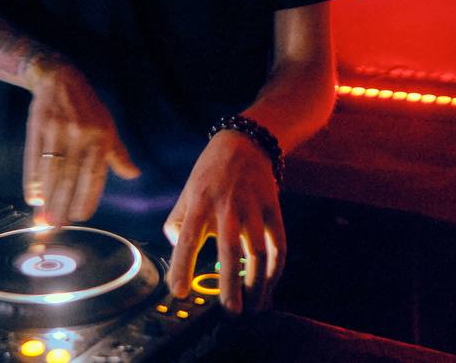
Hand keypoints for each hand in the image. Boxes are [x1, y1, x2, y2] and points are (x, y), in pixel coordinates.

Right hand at [23, 65, 139, 224]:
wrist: (60, 78)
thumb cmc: (87, 108)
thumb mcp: (107, 127)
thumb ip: (118, 154)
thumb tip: (134, 174)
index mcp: (100, 138)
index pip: (94, 176)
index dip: (87, 198)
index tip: (80, 217)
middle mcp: (80, 136)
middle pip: (70, 178)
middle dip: (62, 205)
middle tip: (57, 226)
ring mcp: (58, 131)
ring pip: (51, 172)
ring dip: (47, 198)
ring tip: (43, 218)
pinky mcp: (39, 127)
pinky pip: (34, 159)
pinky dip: (33, 181)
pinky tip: (32, 197)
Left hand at [163, 130, 285, 313]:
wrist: (244, 145)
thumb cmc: (209, 175)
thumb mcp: (186, 193)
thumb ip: (176, 222)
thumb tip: (178, 248)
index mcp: (199, 203)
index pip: (187, 238)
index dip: (181, 266)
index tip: (178, 292)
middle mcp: (226, 206)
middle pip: (229, 249)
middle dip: (230, 285)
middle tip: (230, 311)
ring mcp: (252, 207)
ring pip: (258, 252)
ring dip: (257, 283)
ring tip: (253, 306)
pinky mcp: (273, 209)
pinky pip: (278, 245)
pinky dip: (276, 269)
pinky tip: (269, 286)